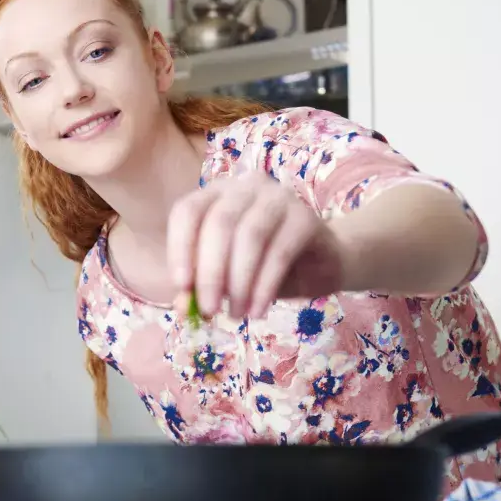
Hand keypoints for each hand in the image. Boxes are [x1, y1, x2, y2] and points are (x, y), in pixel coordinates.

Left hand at [167, 172, 346, 320]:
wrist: (320, 263)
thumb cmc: (263, 264)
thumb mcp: (226, 276)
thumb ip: (201, 285)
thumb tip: (181, 306)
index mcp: (217, 193)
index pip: (187, 211)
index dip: (180, 248)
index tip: (181, 287)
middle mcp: (246, 187)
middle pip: (219, 223)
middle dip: (210, 272)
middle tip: (209, 310)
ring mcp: (278, 197)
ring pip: (250, 235)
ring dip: (239, 282)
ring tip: (236, 314)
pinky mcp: (306, 217)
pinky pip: (280, 252)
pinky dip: (264, 286)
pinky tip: (258, 310)